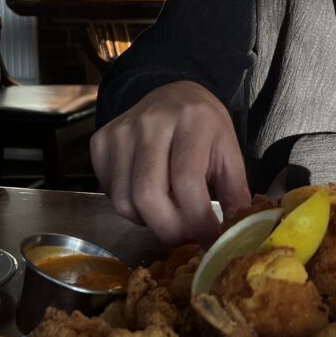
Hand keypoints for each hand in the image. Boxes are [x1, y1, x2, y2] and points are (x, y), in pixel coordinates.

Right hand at [89, 80, 250, 244]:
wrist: (173, 95)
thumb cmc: (204, 129)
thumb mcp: (229, 153)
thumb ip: (235, 192)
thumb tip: (235, 236)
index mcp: (192, 120)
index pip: (187, 182)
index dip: (198, 221)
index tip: (209, 241)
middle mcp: (151, 122)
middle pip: (148, 196)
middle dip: (170, 230)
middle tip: (187, 236)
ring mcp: (120, 131)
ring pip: (124, 202)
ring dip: (149, 221)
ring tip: (170, 211)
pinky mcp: (100, 142)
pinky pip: (110, 194)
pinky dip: (131, 207)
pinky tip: (149, 193)